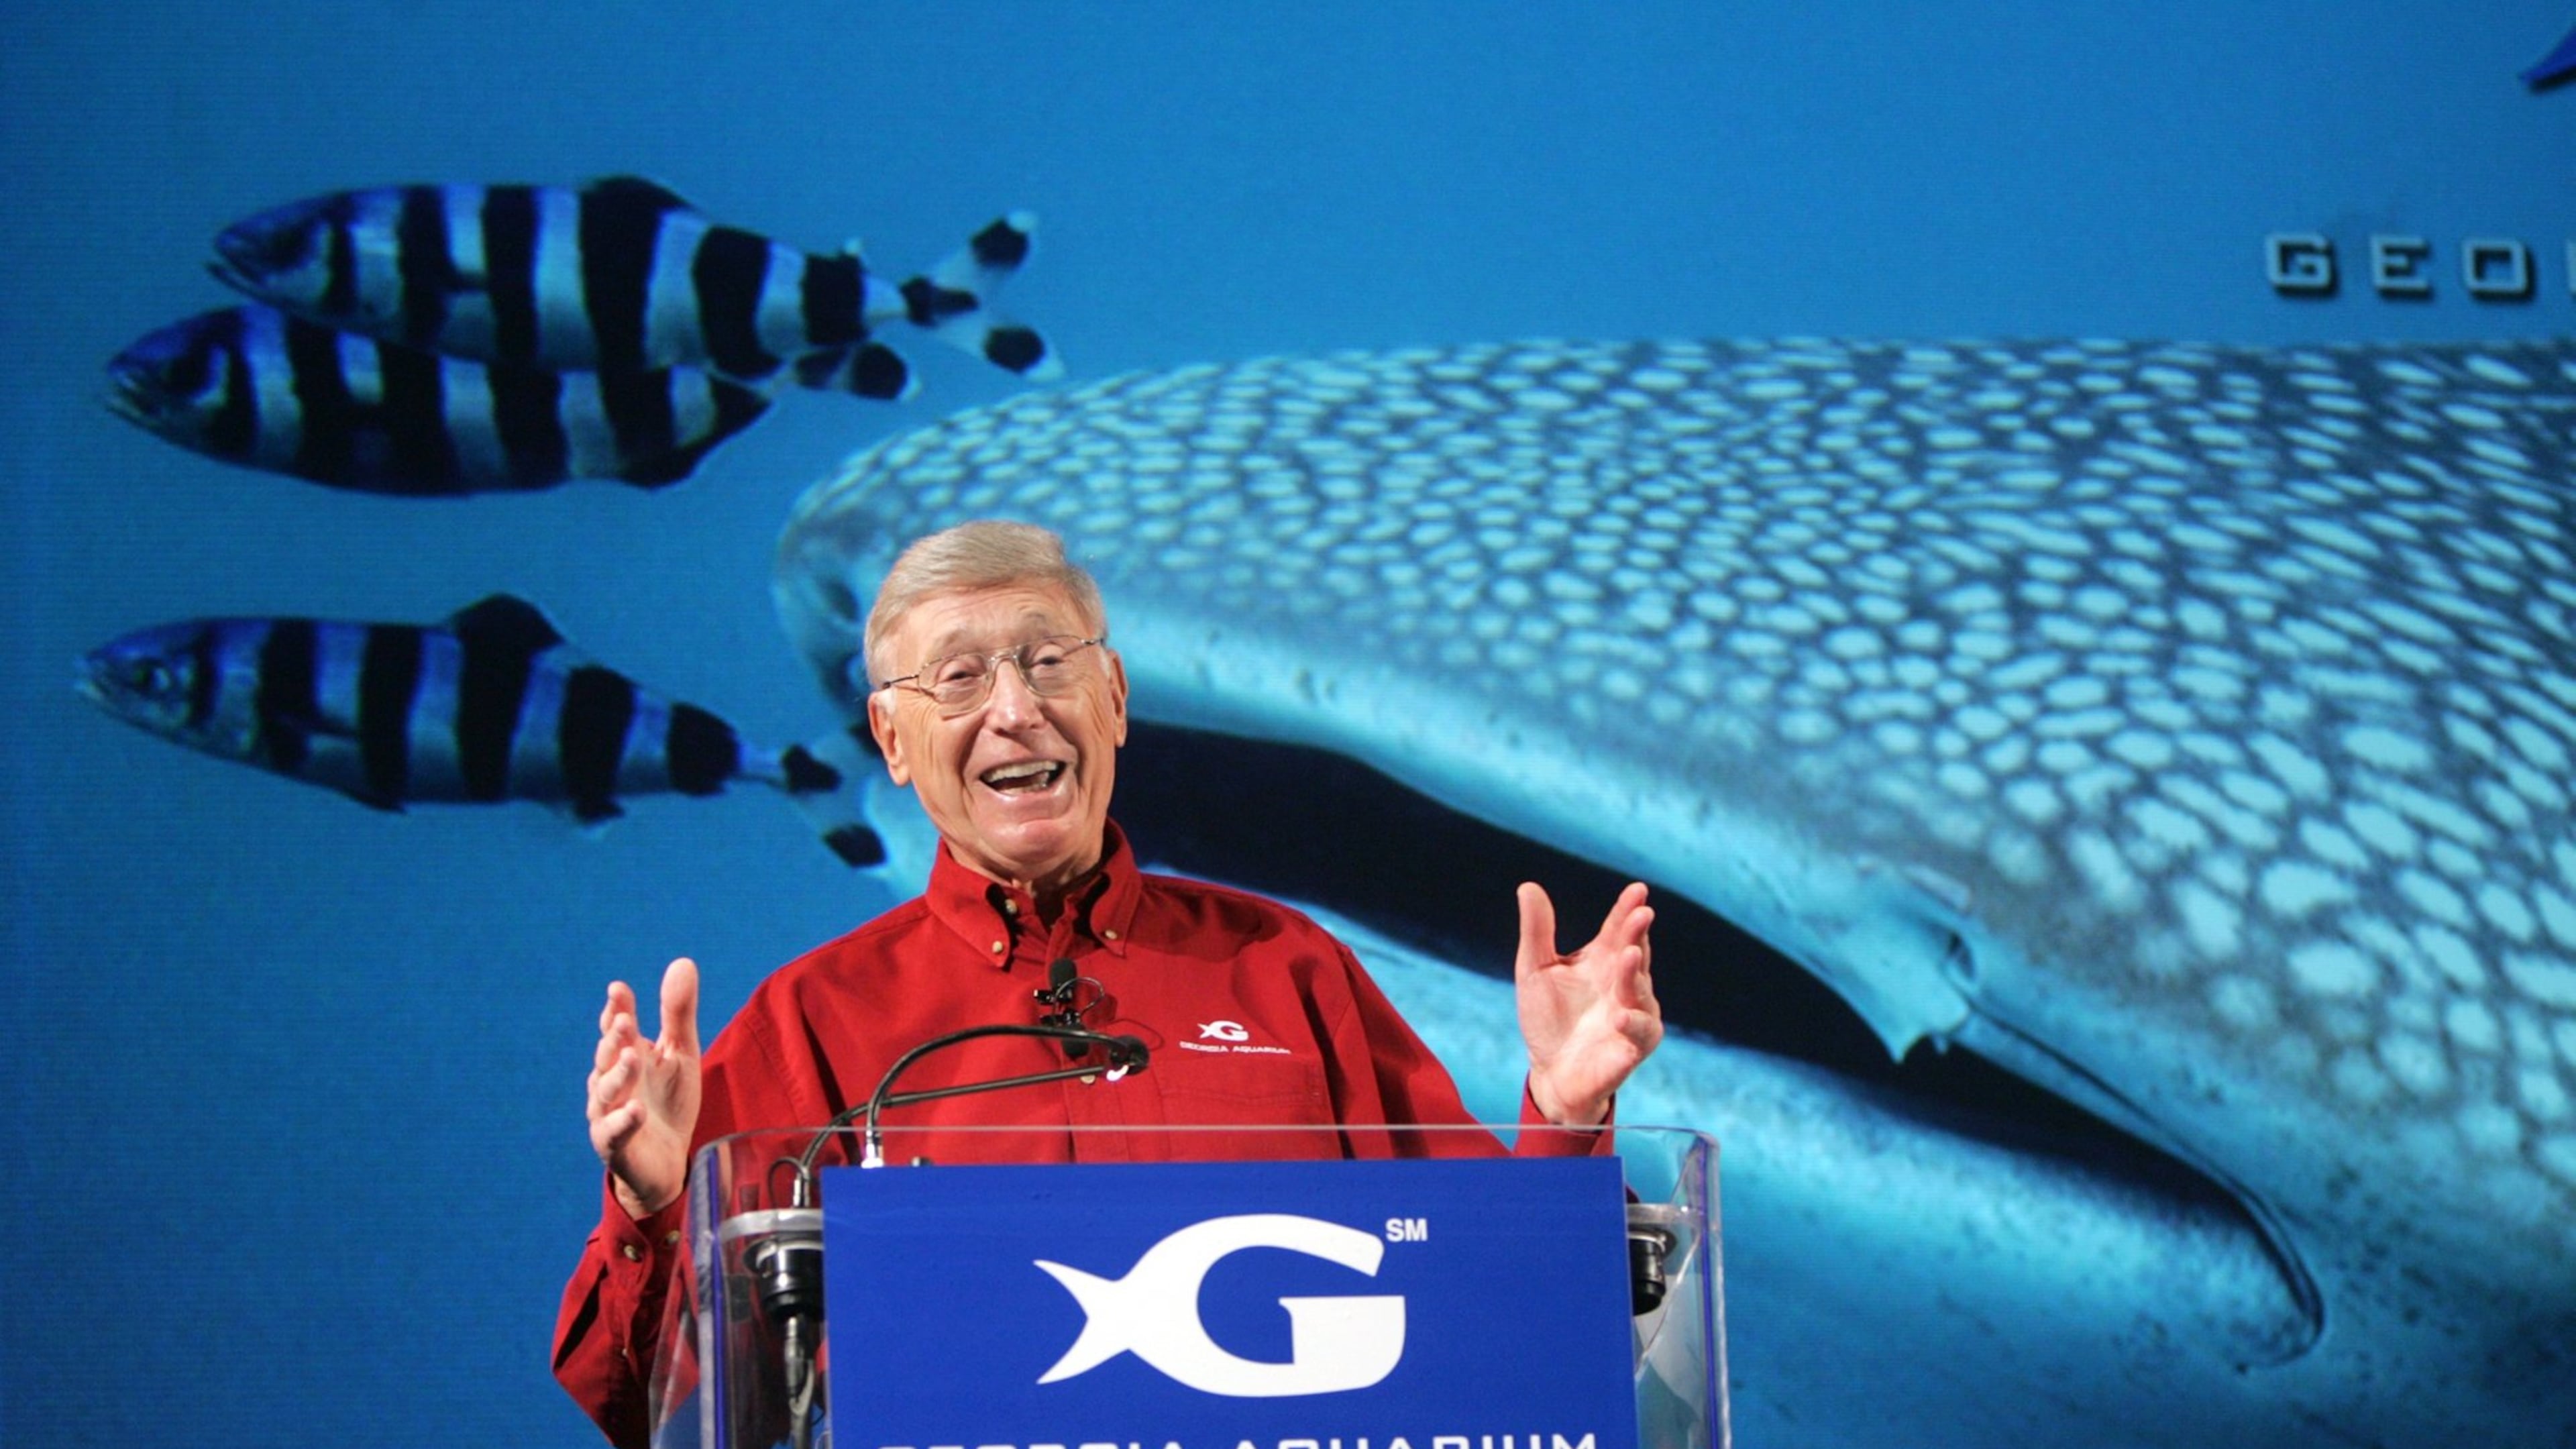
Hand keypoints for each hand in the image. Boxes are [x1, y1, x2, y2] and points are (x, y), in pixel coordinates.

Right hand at [586, 957, 701, 1218]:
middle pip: (607, 1057)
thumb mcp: (681, 1054)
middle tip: (623, 1021)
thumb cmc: (669, 1103)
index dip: (616, 1010)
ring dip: (618, 1075)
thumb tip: (683, 961)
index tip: (619, 990)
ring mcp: (609, 1114)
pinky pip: (614, 1133)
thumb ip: (678, 1013)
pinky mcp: (615, 1147)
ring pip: (606, 1093)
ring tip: (632, 1057)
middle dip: (613, 1039)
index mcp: (627, 1056)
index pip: (617, 1029)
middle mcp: (612, 1083)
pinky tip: (635, 1110)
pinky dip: (623, 1121)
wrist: (668, 1162)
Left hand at [1516, 882, 1660, 1126]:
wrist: (1550, 1071)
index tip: (1637, 889)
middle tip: (1641, 913)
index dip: (1628, 909)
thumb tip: (1527, 886)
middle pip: (1635, 953)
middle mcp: (1625, 984)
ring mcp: (1633, 1014)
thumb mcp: (1535, 970)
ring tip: (1629, 956)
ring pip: (1641, 991)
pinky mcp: (1633, 1047)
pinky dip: (1634, 1023)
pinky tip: (1620, 1016)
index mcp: (1604, 961)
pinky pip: (1640, 1032)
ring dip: (1636, 974)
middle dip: (1639, 934)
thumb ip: (1538, 931)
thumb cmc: (1547, 1018)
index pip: (1619, 930)